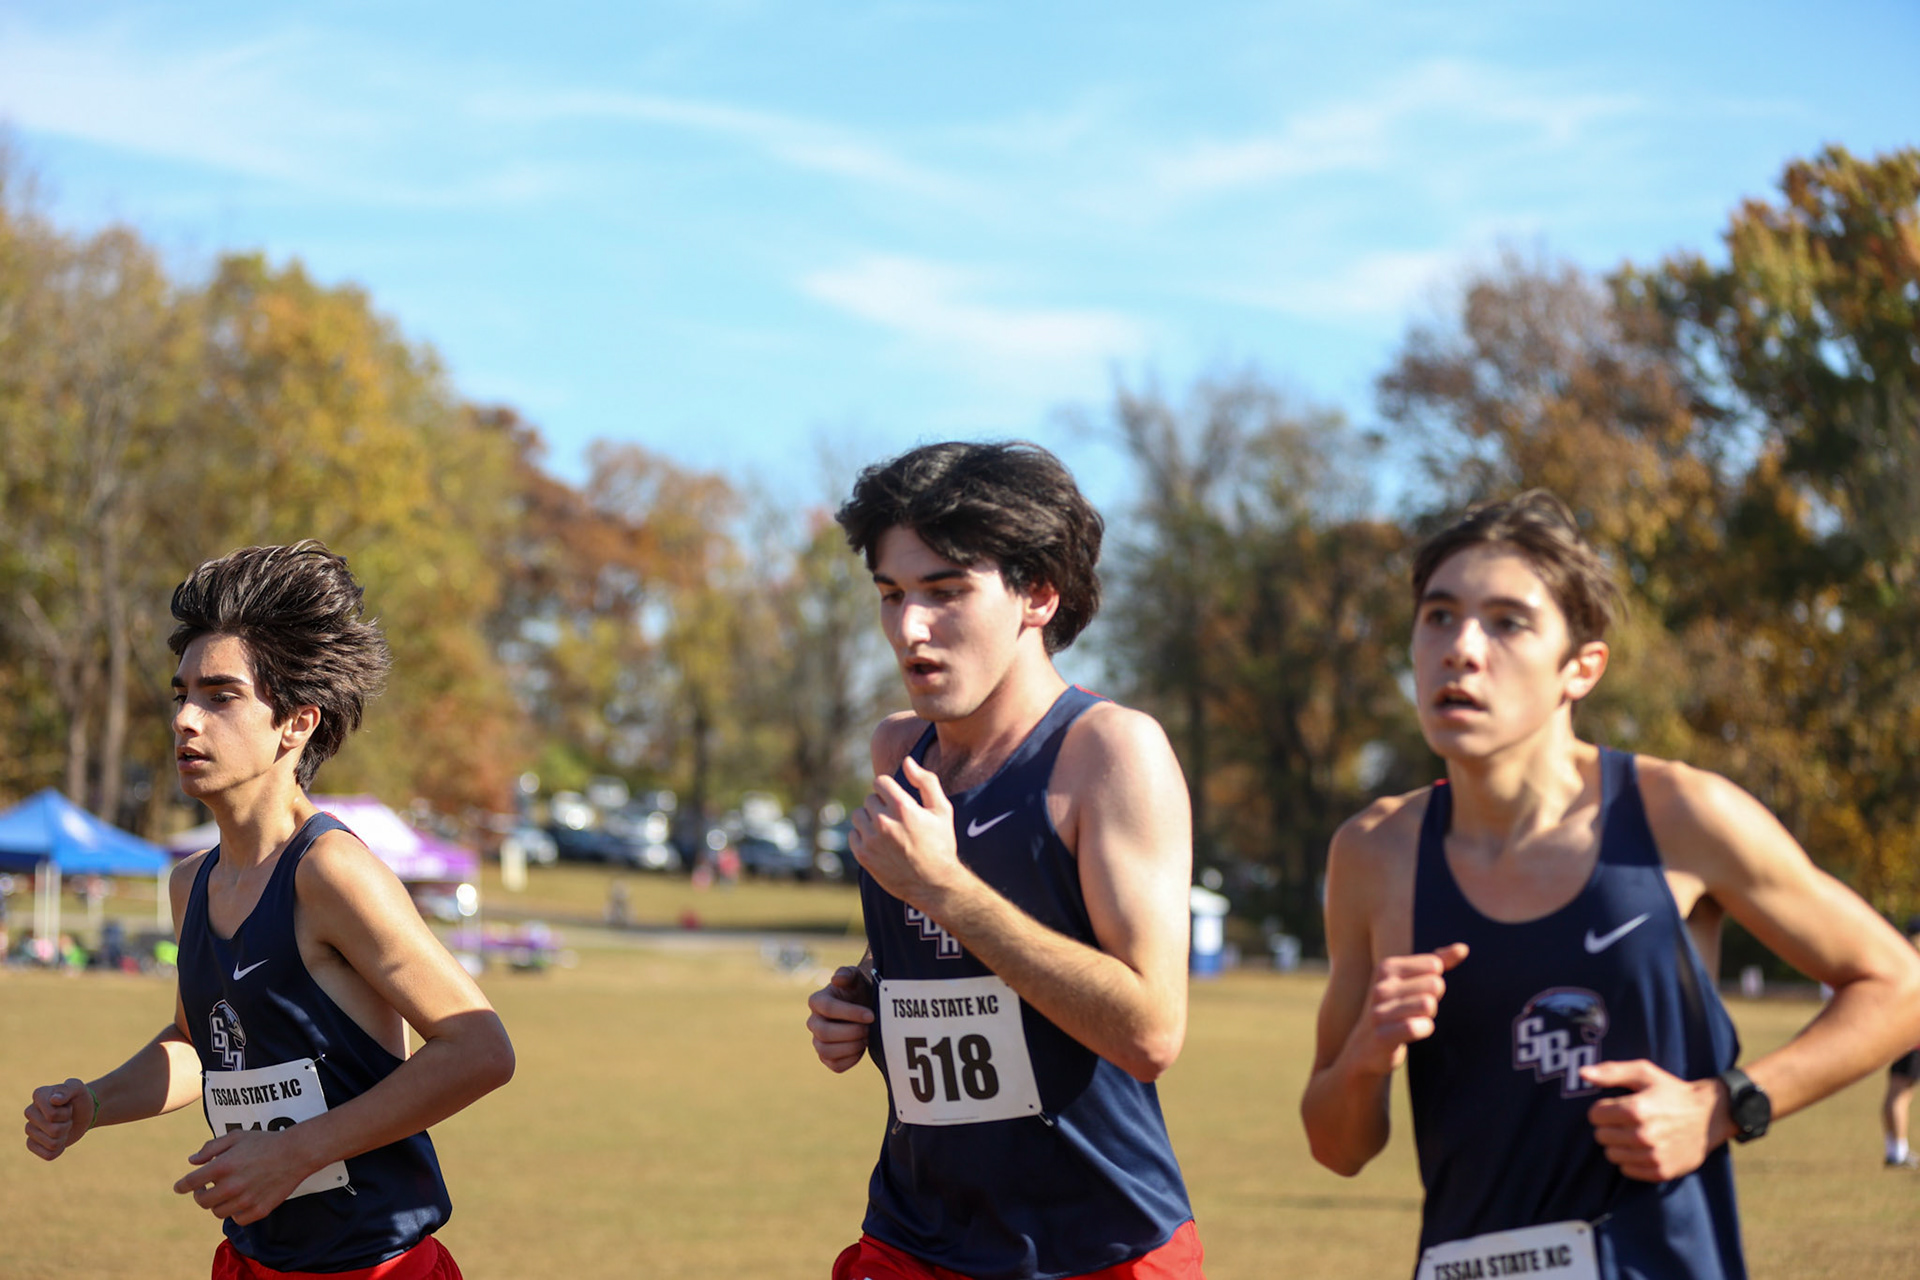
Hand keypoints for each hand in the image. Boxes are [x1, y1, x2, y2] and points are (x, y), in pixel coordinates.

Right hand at [23, 1078, 94, 1159]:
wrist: (82, 1111)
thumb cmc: (79, 1097)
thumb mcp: (78, 1088)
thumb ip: (68, 1089)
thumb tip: (54, 1100)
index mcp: (38, 1095)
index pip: (52, 1116)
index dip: (66, 1114)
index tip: (68, 1105)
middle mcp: (30, 1112)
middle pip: (53, 1131)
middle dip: (67, 1125)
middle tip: (68, 1117)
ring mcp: (29, 1129)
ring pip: (51, 1144)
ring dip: (64, 1137)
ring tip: (63, 1126)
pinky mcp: (32, 1144)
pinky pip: (47, 1155)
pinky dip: (59, 1150)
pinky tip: (60, 1140)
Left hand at [174, 1129, 309, 1224]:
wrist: (296, 1153)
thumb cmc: (265, 1142)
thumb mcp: (237, 1136)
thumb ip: (211, 1147)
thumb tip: (192, 1162)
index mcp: (222, 1166)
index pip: (191, 1183)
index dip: (182, 1186)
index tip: (180, 1187)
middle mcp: (231, 1186)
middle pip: (202, 1201)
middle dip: (200, 1195)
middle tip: (206, 1188)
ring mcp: (245, 1200)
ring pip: (218, 1212)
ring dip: (218, 1203)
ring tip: (225, 1193)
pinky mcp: (259, 1210)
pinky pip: (237, 1219)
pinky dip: (235, 1212)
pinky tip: (240, 1201)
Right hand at [807, 966, 874, 1071]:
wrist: (864, 1006)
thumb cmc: (858, 990)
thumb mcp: (855, 977)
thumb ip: (847, 974)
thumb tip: (837, 979)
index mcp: (817, 1001)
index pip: (828, 1009)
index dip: (850, 1013)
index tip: (870, 1016)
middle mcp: (813, 1022)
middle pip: (824, 1033)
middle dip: (850, 1032)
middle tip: (868, 1029)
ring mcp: (818, 1041)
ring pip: (826, 1051)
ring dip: (850, 1047)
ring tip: (866, 1038)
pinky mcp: (827, 1057)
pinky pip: (835, 1065)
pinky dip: (851, 1059)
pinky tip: (862, 1049)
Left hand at [848, 757, 966, 908]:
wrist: (933, 884)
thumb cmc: (941, 845)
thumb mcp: (942, 810)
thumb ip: (926, 781)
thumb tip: (907, 762)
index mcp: (903, 808)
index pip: (880, 782)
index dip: (888, 788)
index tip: (895, 798)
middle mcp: (884, 822)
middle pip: (870, 798)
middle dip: (882, 805)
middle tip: (897, 820)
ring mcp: (871, 840)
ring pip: (859, 815)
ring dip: (870, 819)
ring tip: (887, 831)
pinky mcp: (863, 856)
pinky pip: (853, 835)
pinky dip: (863, 836)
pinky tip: (879, 844)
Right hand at [1346, 944, 1469, 1075]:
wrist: (1364, 1048)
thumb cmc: (1394, 1009)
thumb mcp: (1410, 981)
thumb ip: (1437, 962)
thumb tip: (1463, 948)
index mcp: (1387, 967)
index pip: (1434, 965)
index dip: (1433, 982)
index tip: (1417, 993)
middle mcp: (1380, 987)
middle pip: (1435, 984)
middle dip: (1432, 1000)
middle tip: (1414, 1011)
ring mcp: (1379, 1011)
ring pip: (1428, 1005)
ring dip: (1428, 1017)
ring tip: (1411, 1021)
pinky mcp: (1382, 1036)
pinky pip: (1417, 1027)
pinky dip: (1423, 1030)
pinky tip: (1413, 1033)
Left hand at [1582, 1059, 1723, 1181]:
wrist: (1710, 1116)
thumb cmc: (1673, 1091)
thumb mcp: (1644, 1073)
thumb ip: (1611, 1072)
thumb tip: (1583, 1073)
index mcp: (1636, 1109)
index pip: (1594, 1116)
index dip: (1601, 1109)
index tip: (1614, 1107)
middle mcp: (1644, 1135)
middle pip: (1601, 1137)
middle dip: (1608, 1127)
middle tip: (1624, 1121)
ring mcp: (1653, 1156)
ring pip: (1612, 1155)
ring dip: (1618, 1145)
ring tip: (1632, 1134)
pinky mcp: (1661, 1171)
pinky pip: (1628, 1171)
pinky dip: (1630, 1161)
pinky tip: (1642, 1148)